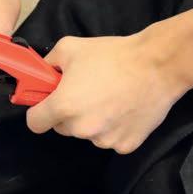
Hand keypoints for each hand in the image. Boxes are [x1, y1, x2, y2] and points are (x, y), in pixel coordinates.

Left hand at [25, 34, 189, 153]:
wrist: (158, 65)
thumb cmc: (114, 55)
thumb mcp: (70, 47)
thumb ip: (48, 63)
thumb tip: (41, 73)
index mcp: (64, 107)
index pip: (35, 123)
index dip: (39, 111)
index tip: (47, 103)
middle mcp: (82, 129)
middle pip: (63, 128)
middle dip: (68, 113)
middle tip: (86, 92)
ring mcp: (105, 141)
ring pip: (88, 134)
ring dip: (92, 121)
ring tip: (110, 97)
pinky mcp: (126, 146)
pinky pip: (111, 139)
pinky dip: (114, 128)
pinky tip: (124, 108)